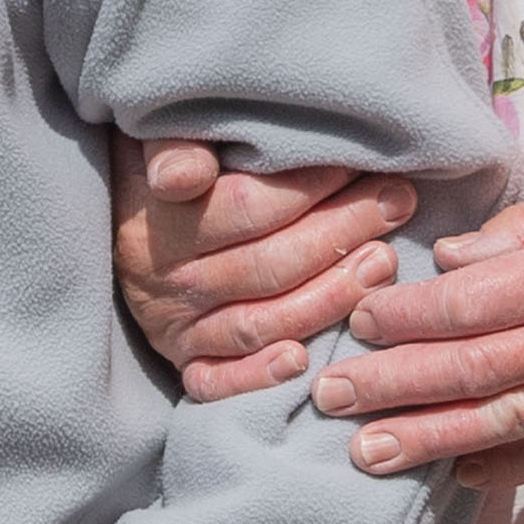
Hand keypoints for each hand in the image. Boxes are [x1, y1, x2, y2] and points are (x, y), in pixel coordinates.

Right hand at [113, 135, 414, 396]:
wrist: (127, 221)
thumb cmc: (167, 169)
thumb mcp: (158, 141)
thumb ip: (174, 146)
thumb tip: (187, 175)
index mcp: (156, 222)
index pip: (245, 209)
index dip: (310, 188)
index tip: (360, 163)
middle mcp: (162, 282)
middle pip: (268, 266)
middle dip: (341, 233)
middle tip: (395, 201)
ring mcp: (174, 328)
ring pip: (261, 323)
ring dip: (331, 296)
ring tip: (384, 260)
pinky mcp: (184, 364)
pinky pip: (219, 382)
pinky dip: (260, 375)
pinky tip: (304, 359)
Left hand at [314, 139, 523, 480]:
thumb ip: (522, 231)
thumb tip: (447, 261)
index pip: (461, 305)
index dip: (398, 317)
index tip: (348, 319)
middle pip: (470, 372)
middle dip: (388, 388)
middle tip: (325, 399)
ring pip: (507, 425)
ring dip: (430, 443)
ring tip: (366, 457)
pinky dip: (511, 470)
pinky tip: (462, 478)